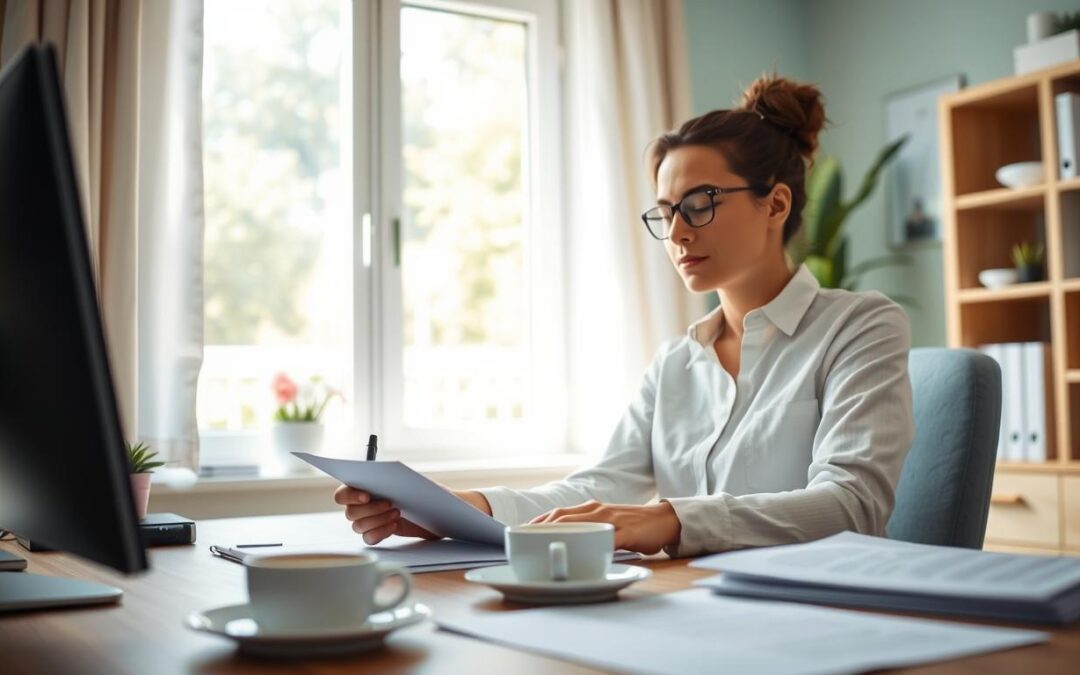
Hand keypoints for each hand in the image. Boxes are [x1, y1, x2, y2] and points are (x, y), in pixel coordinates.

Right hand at [333, 485, 492, 544]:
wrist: (443, 512)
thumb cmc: (428, 492)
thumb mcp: (415, 481)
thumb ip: (397, 477)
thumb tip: (387, 471)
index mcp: (366, 486)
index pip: (343, 494)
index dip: (350, 495)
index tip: (368, 495)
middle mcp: (364, 504)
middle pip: (350, 512)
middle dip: (371, 510)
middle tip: (392, 504)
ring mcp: (371, 520)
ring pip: (358, 526)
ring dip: (377, 521)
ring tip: (397, 514)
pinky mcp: (380, 533)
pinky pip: (369, 538)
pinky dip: (380, 532)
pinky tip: (394, 526)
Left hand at [529, 500, 680, 554]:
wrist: (663, 520)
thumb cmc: (633, 525)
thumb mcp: (606, 523)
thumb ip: (588, 529)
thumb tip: (564, 542)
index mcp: (591, 509)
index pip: (559, 512)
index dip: (538, 521)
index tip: (520, 531)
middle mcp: (597, 511)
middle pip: (564, 517)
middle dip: (541, 528)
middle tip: (524, 540)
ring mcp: (611, 521)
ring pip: (580, 526)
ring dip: (559, 534)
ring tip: (541, 545)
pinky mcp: (625, 533)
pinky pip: (605, 539)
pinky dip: (591, 546)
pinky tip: (580, 553)